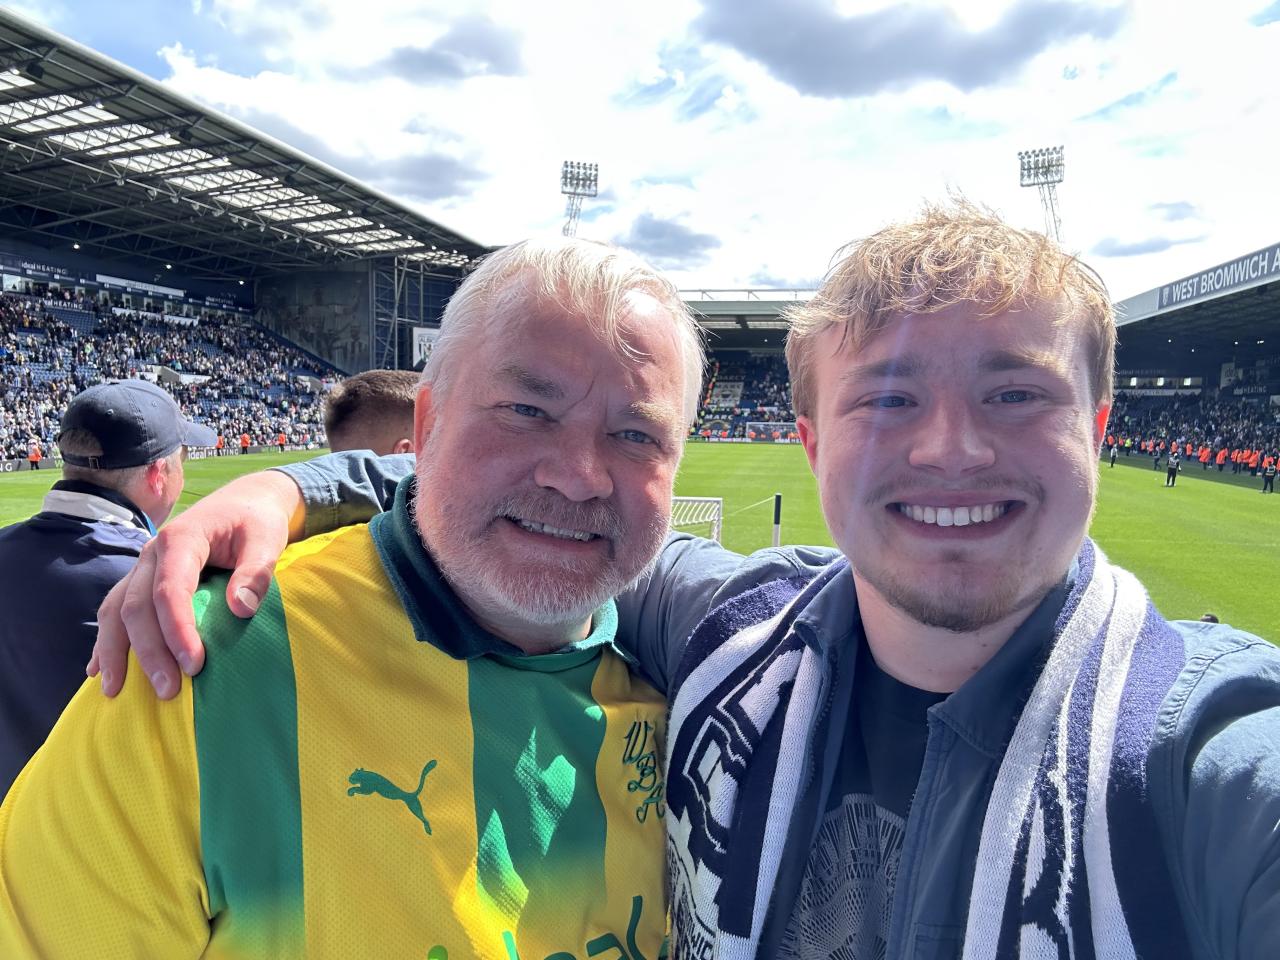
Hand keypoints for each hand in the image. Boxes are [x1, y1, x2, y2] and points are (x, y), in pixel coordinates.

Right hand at [88, 470, 305, 698]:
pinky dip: (105, 640)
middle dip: (149, 652)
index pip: (170, 590)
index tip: (195, 664)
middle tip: (169, 691)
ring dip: (115, 651)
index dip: (178, 629)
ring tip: (116, 691)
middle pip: (138, 607)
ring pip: (117, 610)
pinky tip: (97, 670)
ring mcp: (143, 567)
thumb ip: (257, 571)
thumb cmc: (256, 522)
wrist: (243, 502)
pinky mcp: (142, 579)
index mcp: (181, 539)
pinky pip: (115, 610)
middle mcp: (152, 553)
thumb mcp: (267, 539)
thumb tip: (241, 608)